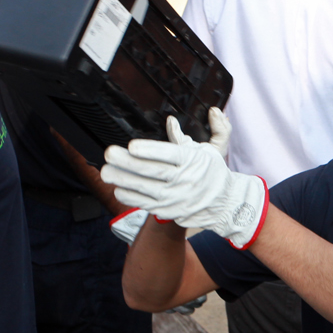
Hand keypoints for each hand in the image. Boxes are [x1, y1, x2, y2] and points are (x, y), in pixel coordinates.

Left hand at [100, 112, 267, 248]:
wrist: (225, 204)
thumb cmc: (212, 172)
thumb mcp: (205, 150)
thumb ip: (184, 137)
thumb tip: (170, 121)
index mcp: (194, 161)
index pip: (170, 154)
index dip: (150, 150)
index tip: (132, 146)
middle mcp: (186, 180)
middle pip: (153, 171)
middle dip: (128, 163)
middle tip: (109, 154)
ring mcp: (177, 198)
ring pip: (146, 189)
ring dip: (123, 180)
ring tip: (106, 171)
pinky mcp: (171, 211)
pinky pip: (147, 204)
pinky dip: (131, 197)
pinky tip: (118, 188)